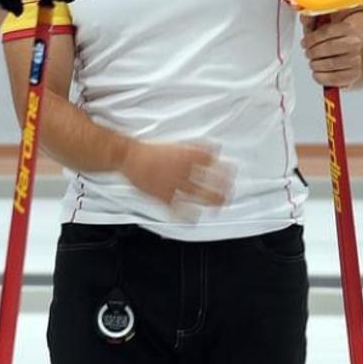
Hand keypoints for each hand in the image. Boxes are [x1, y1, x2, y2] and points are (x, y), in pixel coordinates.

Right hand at [118, 140, 233, 216]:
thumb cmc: (151, 150)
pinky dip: (188, 216)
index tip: (232, 172)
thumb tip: (215, 149)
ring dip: (213, 201)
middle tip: (230, 192)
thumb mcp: (177, 144)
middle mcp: (184, 170)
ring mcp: (175, 184)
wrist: (130, 157)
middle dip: (224, 187)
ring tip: (220, 205)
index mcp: (188, 155)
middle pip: (211, 180)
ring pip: (200, 195)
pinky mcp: (164, 197)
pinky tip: (194, 219)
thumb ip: (196, 148)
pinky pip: (180, 210)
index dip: (225, 168)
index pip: (213, 162)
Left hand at [301, 13, 362, 87]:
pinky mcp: (354, 74)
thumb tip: (304, 16)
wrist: (353, 52)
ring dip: (315, 64)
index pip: (326, 32)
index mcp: (348, 28)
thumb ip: (311, 20)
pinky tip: (317, 72)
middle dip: (312, 52)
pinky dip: (321, 77)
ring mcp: (356, 59)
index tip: (304, 43)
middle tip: (308, 54)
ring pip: (330, 63)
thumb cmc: (333, 39)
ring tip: (313, 63)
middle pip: (328, 48)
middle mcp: (355, 43)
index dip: (311, 39)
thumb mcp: (322, 26)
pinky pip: (334, 78)